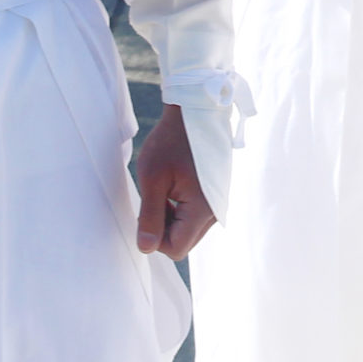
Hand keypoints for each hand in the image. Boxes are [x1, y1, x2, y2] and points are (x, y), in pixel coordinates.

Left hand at [132, 105, 216, 258]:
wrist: (196, 112)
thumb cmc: (171, 141)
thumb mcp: (153, 178)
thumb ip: (150, 216)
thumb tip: (146, 248)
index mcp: (202, 209)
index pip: (176, 249)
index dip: (154, 237)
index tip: (147, 210)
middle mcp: (215, 212)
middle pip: (183, 243)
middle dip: (163, 229)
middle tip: (155, 197)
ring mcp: (217, 205)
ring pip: (188, 232)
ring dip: (171, 219)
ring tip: (164, 190)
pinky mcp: (214, 197)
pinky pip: (194, 218)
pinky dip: (180, 210)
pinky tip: (174, 187)